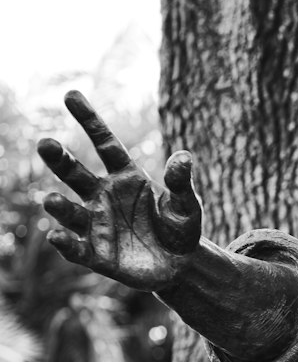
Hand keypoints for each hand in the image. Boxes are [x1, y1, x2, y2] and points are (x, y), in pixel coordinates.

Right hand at [39, 90, 202, 291]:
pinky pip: (76, 248)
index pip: (105, 144)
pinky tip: (56, 236)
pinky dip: (65, 243)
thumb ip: (181, 183)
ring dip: (59, 206)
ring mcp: (97, 225)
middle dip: (60, 160)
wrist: (180, 266)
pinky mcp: (96, 254)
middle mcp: (104, 196)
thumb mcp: (187, 205)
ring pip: (71, 212)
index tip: (71, 95)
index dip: (89, 120)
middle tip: (45, 144)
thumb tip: (184, 156)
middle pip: (77, 174)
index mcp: (126, 177)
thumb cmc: (181, 229)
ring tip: (51, 200)